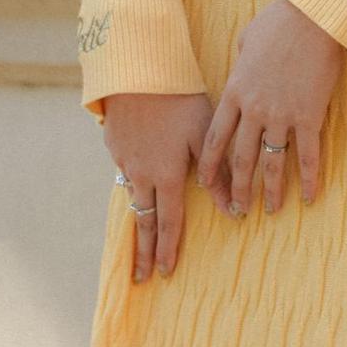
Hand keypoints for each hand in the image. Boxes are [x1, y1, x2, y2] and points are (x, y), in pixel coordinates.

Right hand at [101, 91, 233, 282]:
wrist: (136, 69)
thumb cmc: (179, 98)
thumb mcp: (203, 134)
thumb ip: (218, 174)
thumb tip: (234, 209)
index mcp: (166, 174)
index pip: (168, 222)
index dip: (167, 249)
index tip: (164, 272)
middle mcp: (141, 174)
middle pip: (143, 222)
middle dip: (142, 252)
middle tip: (140, 277)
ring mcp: (123, 161)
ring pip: (132, 198)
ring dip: (135, 222)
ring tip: (137, 242)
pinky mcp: (113, 145)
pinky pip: (124, 173)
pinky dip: (131, 187)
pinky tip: (136, 189)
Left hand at [197, 0, 345, 216]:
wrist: (310, 17)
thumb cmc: (278, 22)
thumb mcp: (246, 41)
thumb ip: (240, 64)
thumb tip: (241, 66)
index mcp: (235, 92)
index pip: (216, 138)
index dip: (210, 165)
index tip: (205, 185)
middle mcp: (254, 110)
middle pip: (241, 158)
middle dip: (238, 189)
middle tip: (237, 211)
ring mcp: (281, 115)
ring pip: (272, 162)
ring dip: (271, 190)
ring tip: (271, 210)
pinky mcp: (309, 116)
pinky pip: (308, 155)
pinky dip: (308, 179)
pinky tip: (309, 197)